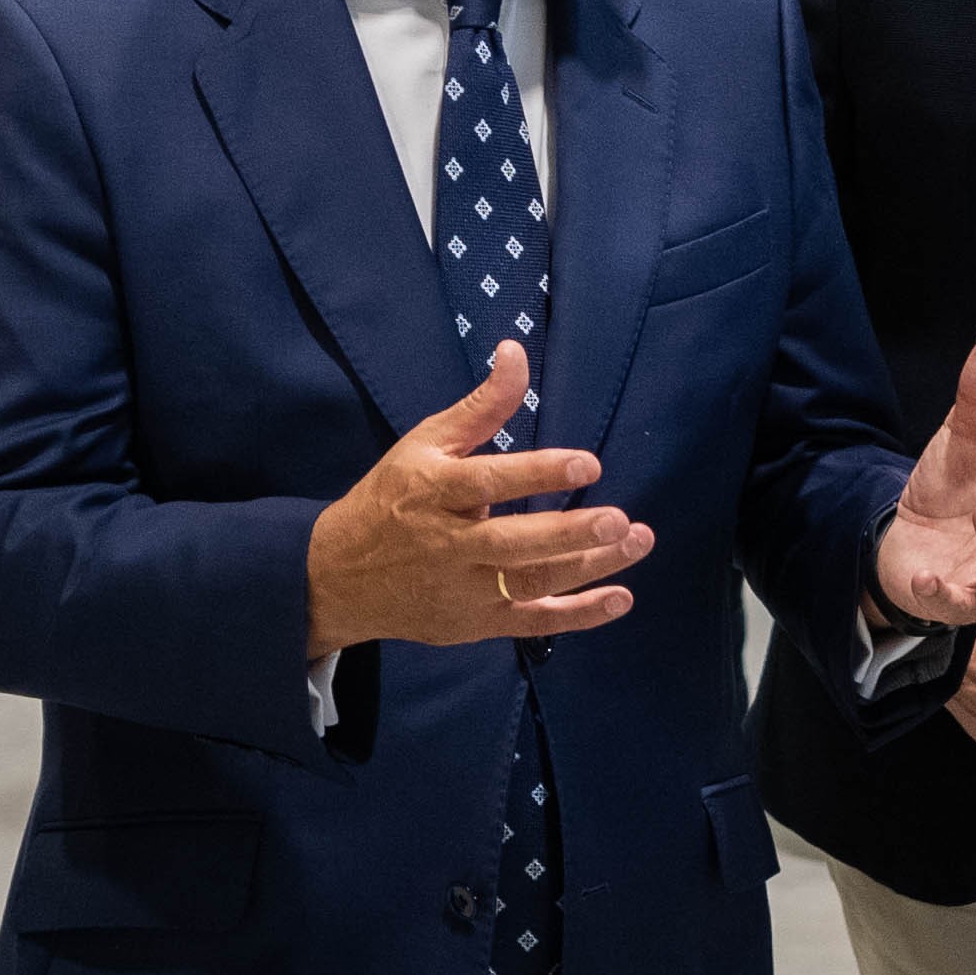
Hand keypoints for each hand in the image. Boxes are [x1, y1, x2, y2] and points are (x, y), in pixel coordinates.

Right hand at [307, 346, 652, 654]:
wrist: (339, 577)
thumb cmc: (392, 498)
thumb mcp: (425, 443)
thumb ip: (481, 406)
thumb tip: (516, 350)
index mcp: (434, 492)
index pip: (488, 483)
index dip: (538, 474)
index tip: (588, 464)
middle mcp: (449, 546)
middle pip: (514, 544)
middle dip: (571, 534)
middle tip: (621, 521)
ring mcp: (464, 591)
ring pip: (531, 583)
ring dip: (589, 568)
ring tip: (637, 542)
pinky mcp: (476, 624)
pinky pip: (532, 624)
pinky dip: (578, 615)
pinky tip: (621, 598)